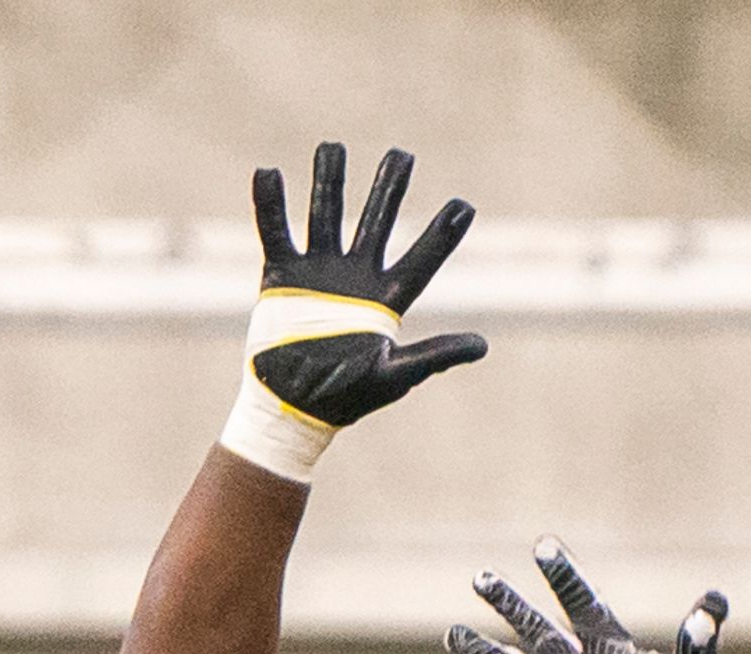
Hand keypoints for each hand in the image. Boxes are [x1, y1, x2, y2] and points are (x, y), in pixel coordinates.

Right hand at [217, 140, 486, 483]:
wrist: (294, 408)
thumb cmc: (348, 398)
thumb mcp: (394, 377)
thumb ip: (433, 356)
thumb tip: (482, 345)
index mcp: (386, 300)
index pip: (421, 260)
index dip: (443, 235)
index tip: (465, 206)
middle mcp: (355, 277)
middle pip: (376, 222)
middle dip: (388, 189)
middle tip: (402, 156)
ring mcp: (318, 272)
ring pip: (325, 215)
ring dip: (328, 182)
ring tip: (332, 147)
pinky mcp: (282, 276)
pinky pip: (274, 231)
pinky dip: (270, 204)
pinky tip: (268, 172)